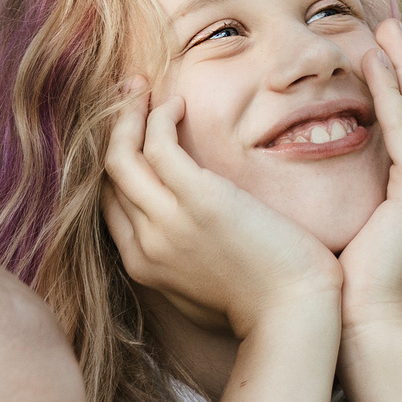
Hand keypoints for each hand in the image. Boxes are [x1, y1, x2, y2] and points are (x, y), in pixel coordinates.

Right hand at [102, 83, 342, 338]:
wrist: (293, 313)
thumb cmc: (263, 302)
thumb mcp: (203, 290)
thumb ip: (180, 261)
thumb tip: (180, 238)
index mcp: (142, 265)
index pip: (110, 201)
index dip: (115, 162)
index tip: (129, 132)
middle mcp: (144, 244)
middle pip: (108, 175)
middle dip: (111, 129)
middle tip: (127, 96)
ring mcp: (166, 222)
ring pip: (121, 155)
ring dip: (126, 114)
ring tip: (142, 88)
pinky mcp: (198, 200)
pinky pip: (158, 144)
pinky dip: (159, 117)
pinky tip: (176, 103)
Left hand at [337, 20, 401, 332]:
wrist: (360, 330)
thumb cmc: (337, 290)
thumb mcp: (331, 229)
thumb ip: (324, 200)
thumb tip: (285, 181)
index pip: (400, 128)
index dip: (389, 88)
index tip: (369, 53)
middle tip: (384, 26)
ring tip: (384, 31)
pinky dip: (393, 98)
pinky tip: (376, 67)